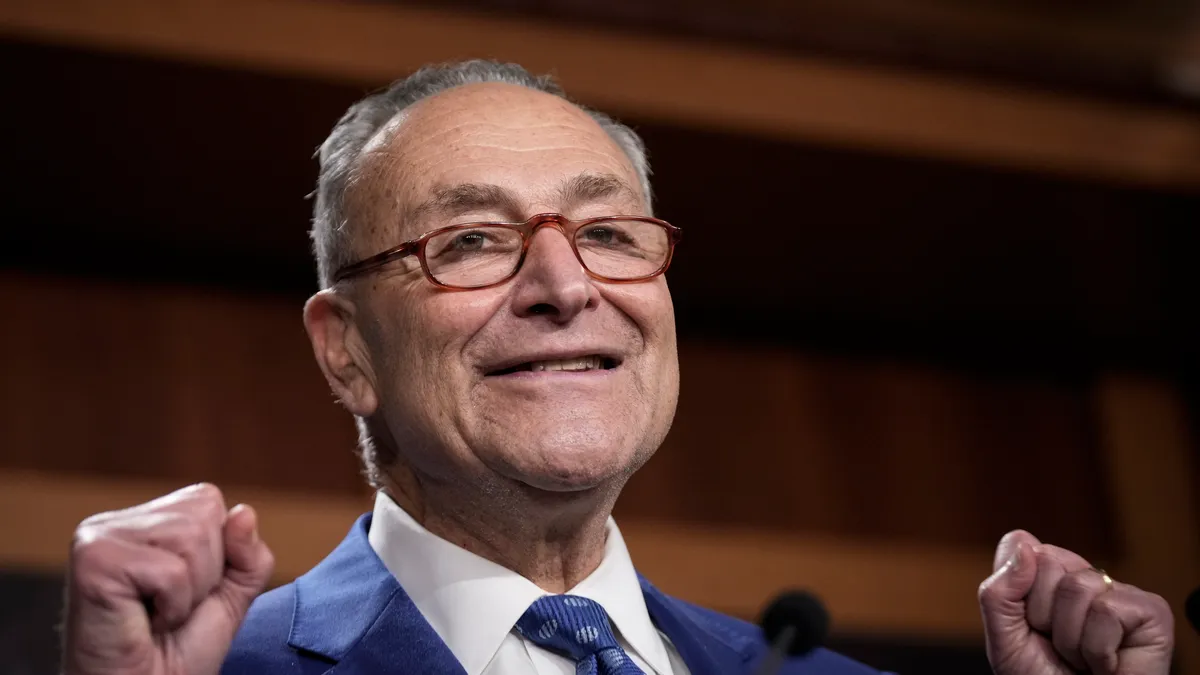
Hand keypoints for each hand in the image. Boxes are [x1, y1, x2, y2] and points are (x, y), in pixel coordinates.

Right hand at [62, 484, 274, 674]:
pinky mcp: (93, 560)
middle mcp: (115, 521)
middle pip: (203, 515)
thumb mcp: (230, 595)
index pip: (208, 500)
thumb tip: (244, 512)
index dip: (218, 553)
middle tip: (168, 608)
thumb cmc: (177, 651)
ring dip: (189, 592)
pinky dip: (173, 607)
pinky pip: (172, 571)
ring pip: (191, 538)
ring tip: (157, 615)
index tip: (186, 591)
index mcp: (144, 521)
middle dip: (205, 573)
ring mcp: (99, 536)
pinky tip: (145, 622)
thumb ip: (247, 553)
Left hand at [978, 530, 1173, 674]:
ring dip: (1071, 638)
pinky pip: (1107, 611)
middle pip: (1048, 560)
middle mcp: (1083, 576)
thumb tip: (1025, 544)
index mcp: (1047, 577)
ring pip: (1078, 587)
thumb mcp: (1004, 637)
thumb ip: (999, 592)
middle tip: (1058, 647)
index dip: (1015, 592)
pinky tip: (1106, 665)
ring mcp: (1118, 591)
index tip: (1029, 625)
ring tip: (1082, 659)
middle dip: (1042, 614)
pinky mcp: (1150, 610)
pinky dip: (1097, 650)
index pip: (1019, 545)